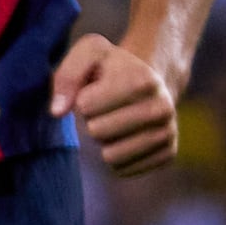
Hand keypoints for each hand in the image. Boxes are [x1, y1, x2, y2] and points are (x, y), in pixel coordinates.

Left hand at [52, 31, 185, 176]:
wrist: (150, 83)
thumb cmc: (110, 68)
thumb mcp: (88, 54)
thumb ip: (67, 76)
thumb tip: (57, 112)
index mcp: (143, 80)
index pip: (86, 106)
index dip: (83, 99)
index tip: (96, 89)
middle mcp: (162, 108)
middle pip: (97, 132)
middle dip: (93, 121)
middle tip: (106, 109)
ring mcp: (168, 132)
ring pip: (111, 156)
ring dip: (104, 141)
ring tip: (115, 122)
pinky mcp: (168, 154)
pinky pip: (123, 170)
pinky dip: (116, 157)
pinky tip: (125, 138)